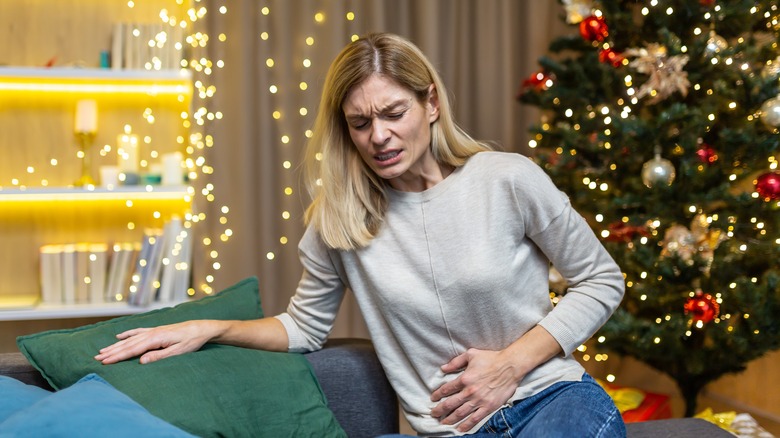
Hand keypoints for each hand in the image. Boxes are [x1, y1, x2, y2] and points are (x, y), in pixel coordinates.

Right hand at [94, 320, 211, 364]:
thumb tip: (141, 361)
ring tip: (102, 350)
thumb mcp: (178, 351)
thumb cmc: (191, 341)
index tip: (104, 362)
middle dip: (112, 352)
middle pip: (128, 344)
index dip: (117, 356)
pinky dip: (128, 334)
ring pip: (130, 338)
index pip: (132, 350)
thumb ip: (159, 356)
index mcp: (156, 339)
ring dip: (116, 345)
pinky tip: (119, 336)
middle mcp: (152, 333)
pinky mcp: (156, 330)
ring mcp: (153, 330)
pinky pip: (138, 332)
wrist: (201, 328)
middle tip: (96, 359)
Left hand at [430, 348, 521, 432]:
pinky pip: (475, 419)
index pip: (446, 389)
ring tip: (442, 422)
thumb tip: (443, 368)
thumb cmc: (491, 358)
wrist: (510, 366)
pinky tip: (459, 429)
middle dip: (439, 410)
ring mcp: (479, 401)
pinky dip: (466, 425)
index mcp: (464, 379)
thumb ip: (455, 362)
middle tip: (433, 414)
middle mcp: (470, 392)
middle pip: (450, 404)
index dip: (437, 395)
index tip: (432, 398)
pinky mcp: (489, 407)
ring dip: (449, 419)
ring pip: (460, 413)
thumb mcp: (471, 354)